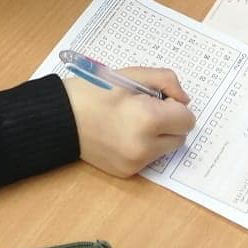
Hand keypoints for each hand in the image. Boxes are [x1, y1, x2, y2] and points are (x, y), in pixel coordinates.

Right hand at [65, 67, 194, 177]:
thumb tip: (184, 100)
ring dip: (158, 135)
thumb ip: (166, 81)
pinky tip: (122, 133)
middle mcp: (145, 147)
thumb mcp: (131, 74)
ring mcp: (135, 163)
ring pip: (165, 149)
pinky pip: (148, 158)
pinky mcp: (127, 172)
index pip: (187, 119)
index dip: (174, 105)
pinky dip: (143, 146)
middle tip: (144, 107)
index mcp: (148, 119)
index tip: (156, 97)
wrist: (60, 117)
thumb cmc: (93, 90)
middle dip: (169, 121)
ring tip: (131, 119)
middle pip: (180, 137)